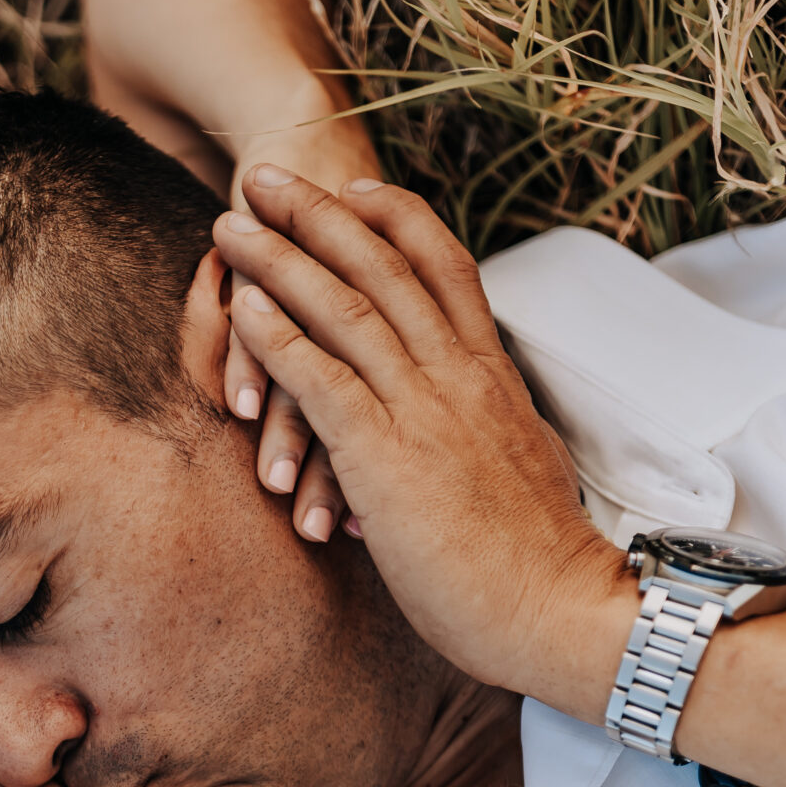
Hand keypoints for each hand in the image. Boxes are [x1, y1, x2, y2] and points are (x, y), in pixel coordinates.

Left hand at [214, 171, 634, 716]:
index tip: (354, 188)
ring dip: (279, 259)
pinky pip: (321, 376)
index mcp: (493, 374)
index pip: (445, 267)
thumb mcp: (525, 469)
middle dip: (317, 212)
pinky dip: (276, 335)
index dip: (395, 219)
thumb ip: (493, 431)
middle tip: (264, 175)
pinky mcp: (385, 455)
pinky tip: (239, 308)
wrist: (558, 611)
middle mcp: (459, 375)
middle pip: (382, 266)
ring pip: (344, 307)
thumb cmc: (537, 563)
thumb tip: (482, 428)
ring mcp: (422, 410)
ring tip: (227, 224)